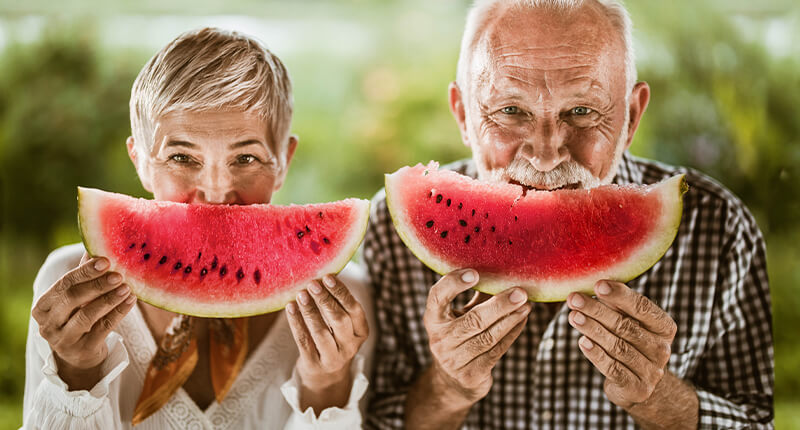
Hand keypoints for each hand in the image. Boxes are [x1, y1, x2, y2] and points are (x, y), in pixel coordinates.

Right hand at [31, 253, 136, 389]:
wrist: (80, 354)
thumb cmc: (77, 316)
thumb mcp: (76, 297)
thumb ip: (83, 274)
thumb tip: (96, 245)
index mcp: (43, 306)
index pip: (63, 284)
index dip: (84, 272)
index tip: (105, 261)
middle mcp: (48, 324)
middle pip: (72, 298)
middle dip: (97, 284)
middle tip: (119, 274)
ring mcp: (64, 340)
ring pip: (87, 315)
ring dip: (109, 299)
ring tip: (127, 287)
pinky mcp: (82, 351)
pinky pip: (103, 329)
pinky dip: (118, 313)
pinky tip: (131, 301)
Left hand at [285, 274, 368, 410]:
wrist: (326, 377)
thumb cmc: (334, 340)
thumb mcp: (344, 326)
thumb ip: (338, 305)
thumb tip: (321, 274)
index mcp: (361, 332)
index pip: (354, 310)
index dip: (341, 293)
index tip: (328, 277)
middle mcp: (350, 346)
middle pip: (338, 320)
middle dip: (325, 300)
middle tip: (312, 283)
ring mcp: (333, 358)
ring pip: (320, 332)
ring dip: (309, 311)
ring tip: (300, 294)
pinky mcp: (314, 365)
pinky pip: (303, 341)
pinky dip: (296, 323)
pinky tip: (290, 308)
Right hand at [423, 268, 529, 406]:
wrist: (451, 382)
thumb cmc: (460, 336)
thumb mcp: (460, 315)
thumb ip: (476, 295)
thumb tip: (502, 268)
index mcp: (433, 319)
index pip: (437, 298)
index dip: (453, 284)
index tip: (474, 272)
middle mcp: (440, 339)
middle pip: (473, 320)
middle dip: (500, 305)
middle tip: (520, 292)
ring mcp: (454, 359)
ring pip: (489, 336)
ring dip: (511, 319)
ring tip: (527, 305)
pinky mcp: (471, 374)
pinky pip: (497, 350)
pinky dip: (513, 333)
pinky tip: (522, 319)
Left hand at [566, 280, 676, 409]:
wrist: (640, 384)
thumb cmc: (630, 343)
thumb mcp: (630, 322)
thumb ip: (617, 306)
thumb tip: (595, 283)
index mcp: (664, 327)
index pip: (642, 307)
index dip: (620, 296)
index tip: (597, 285)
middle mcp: (662, 349)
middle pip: (625, 326)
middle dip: (597, 311)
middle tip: (574, 299)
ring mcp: (651, 371)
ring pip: (617, 346)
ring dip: (592, 329)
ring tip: (573, 316)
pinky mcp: (636, 388)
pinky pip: (613, 368)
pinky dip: (596, 354)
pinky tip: (582, 341)